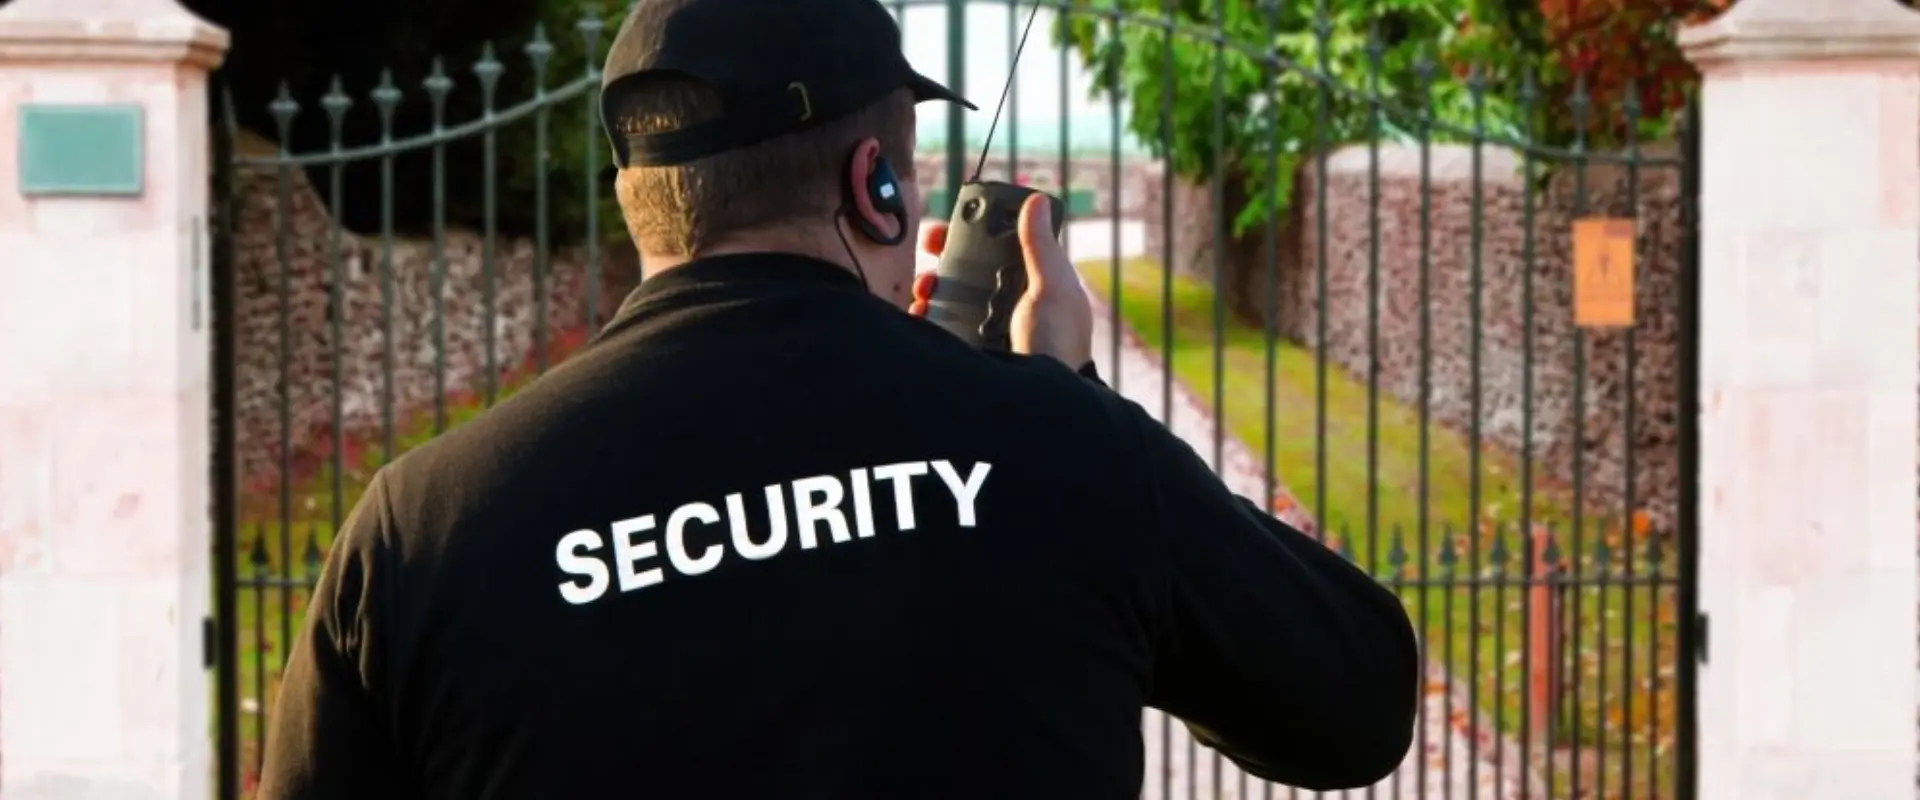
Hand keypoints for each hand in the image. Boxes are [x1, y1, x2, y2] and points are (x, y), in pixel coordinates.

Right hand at [910, 194, 1093, 367]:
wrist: (1040, 401)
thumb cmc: (1058, 343)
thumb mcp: (1053, 289)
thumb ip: (1041, 247)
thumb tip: (1036, 200)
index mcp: (1031, 285)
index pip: (997, 249)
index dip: (972, 234)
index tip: (951, 226)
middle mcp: (1007, 304)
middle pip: (967, 270)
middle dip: (944, 258)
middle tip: (928, 250)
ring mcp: (984, 328)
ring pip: (949, 297)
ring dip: (931, 285)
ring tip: (925, 287)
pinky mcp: (967, 349)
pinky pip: (938, 327)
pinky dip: (924, 316)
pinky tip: (920, 312)